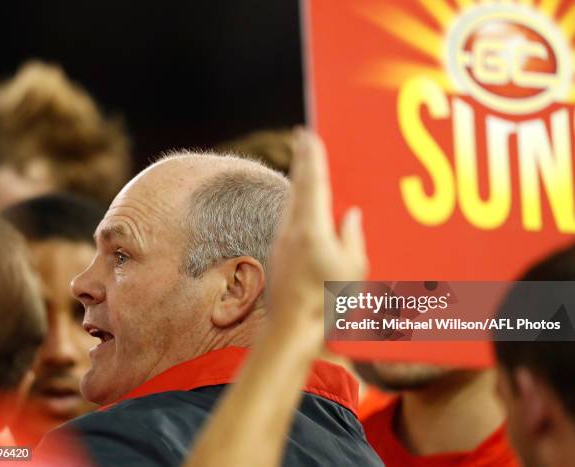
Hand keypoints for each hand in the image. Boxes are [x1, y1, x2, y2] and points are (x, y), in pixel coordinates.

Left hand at [267, 128, 367, 348]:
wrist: (292, 330)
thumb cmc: (328, 303)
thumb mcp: (352, 269)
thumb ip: (352, 237)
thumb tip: (351, 215)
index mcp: (312, 230)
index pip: (312, 183)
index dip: (311, 157)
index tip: (307, 133)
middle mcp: (291, 231)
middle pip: (297, 186)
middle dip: (301, 160)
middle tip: (303, 138)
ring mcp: (281, 243)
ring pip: (290, 202)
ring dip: (298, 181)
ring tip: (304, 164)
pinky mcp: (278, 254)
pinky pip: (288, 218)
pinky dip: (296, 202)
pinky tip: (302, 205)